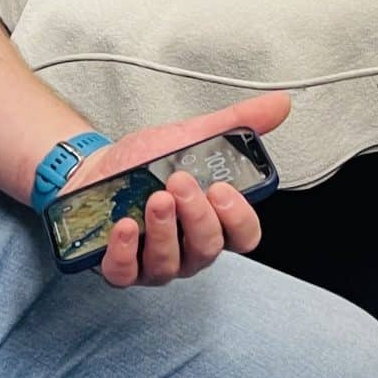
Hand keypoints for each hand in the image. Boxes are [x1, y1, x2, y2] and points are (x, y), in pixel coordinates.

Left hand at [72, 94, 291, 289]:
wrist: (97, 167)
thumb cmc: (147, 161)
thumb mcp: (192, 136)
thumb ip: (235, 124)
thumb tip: (279, 103)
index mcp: (214, 220)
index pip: (244, 236)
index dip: (238, 219)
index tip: (222, 189)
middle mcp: (189, 248)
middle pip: (209, 249)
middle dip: (197, 217)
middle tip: (179, 182)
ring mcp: (155, 263)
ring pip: (170, 264)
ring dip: (164, 231)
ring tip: (153, 199)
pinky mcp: (120, 268)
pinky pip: (126, 273)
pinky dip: (126, 252)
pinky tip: (125, 226)